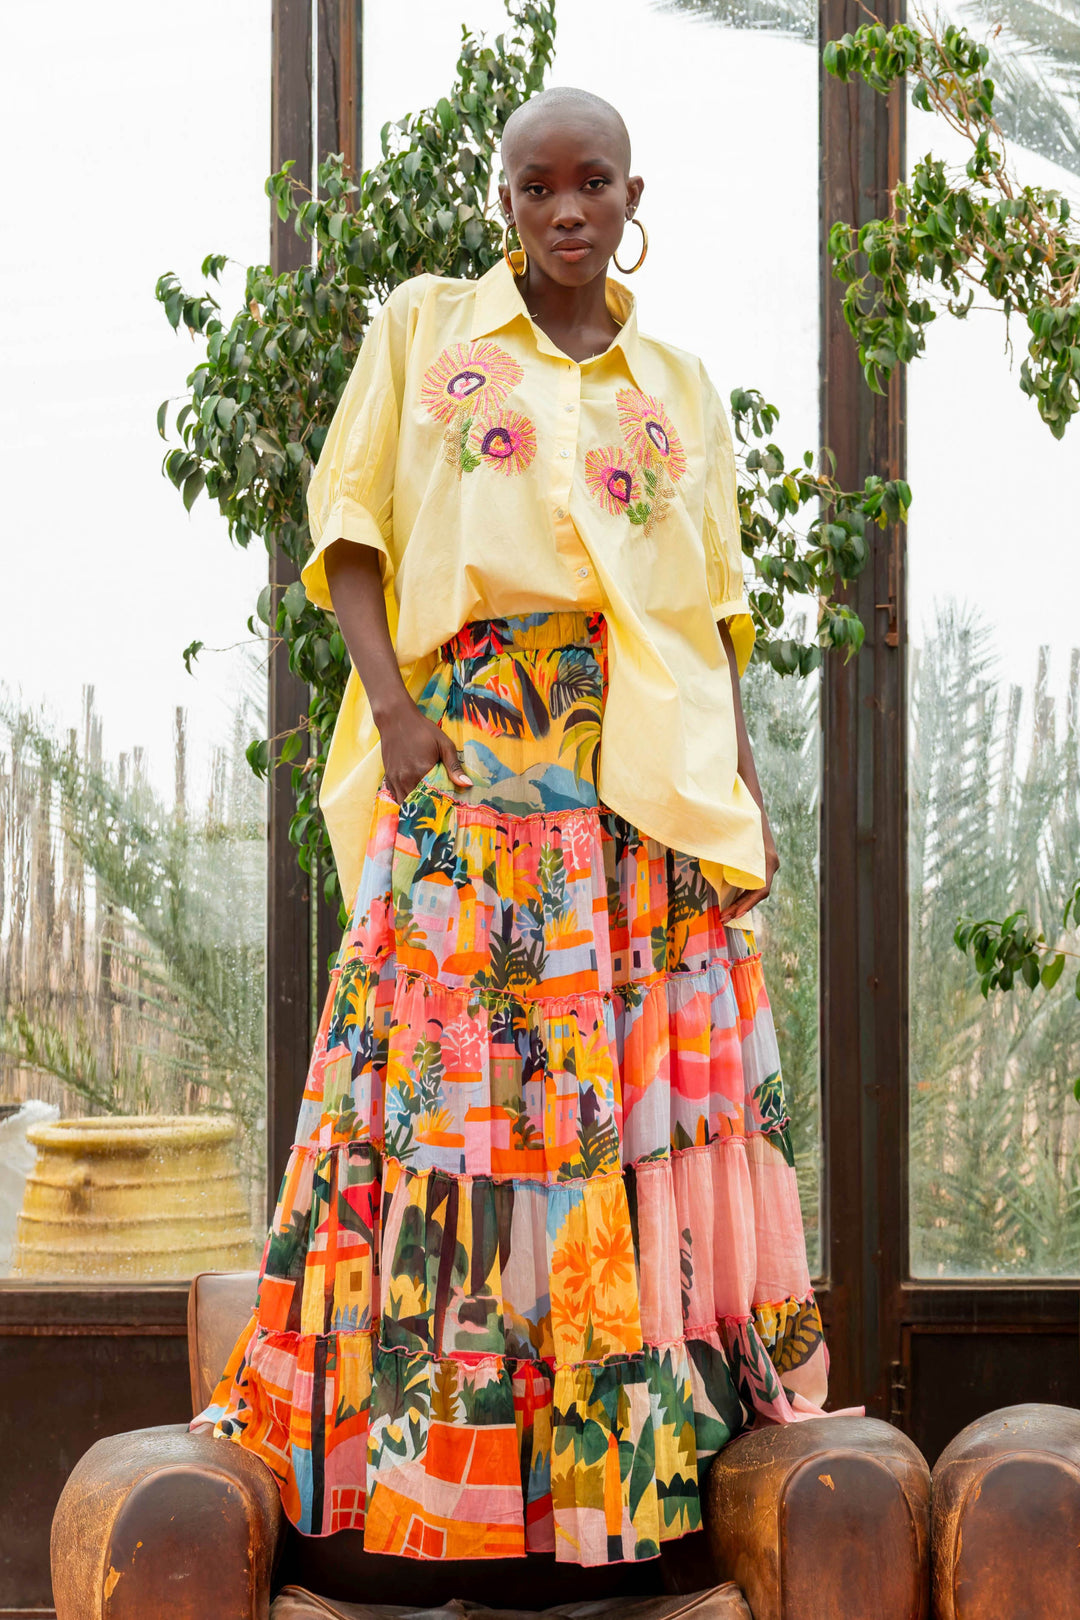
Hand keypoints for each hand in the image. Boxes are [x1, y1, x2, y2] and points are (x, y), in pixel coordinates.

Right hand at [378, 697, 471, 803]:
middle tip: (439, 814)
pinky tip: (414, 801)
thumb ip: (454, 767)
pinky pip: (396, 797)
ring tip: (427, 810)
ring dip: (415, 808)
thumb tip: (467, 785)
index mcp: (421, 771)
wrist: (395, 719)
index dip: (441, 807)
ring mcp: (395, 780)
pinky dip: (405, 801)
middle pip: (417, 806)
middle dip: (428, 811)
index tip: (449, 811)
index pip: (433, 799)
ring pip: (404, 804)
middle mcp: (406, 779)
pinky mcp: (388, 778)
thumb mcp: (443, 744)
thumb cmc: (422, 730)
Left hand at [719, 804, 778, 924]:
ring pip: (756, 888)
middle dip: (740, 907)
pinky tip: (729, 898)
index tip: (732, 914)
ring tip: (724, 912)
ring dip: (741, 901)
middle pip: (758, 893)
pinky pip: (754, 881)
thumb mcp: (729, 836)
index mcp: (766, 859)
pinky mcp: (761, 861)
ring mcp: (767, 862)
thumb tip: (701, 862)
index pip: (761, 890)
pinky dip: (743, 891)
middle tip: (723, 918)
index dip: (746, 904)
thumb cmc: (739, 816)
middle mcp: (770, 863)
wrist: (750, 798)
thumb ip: (722, 852)